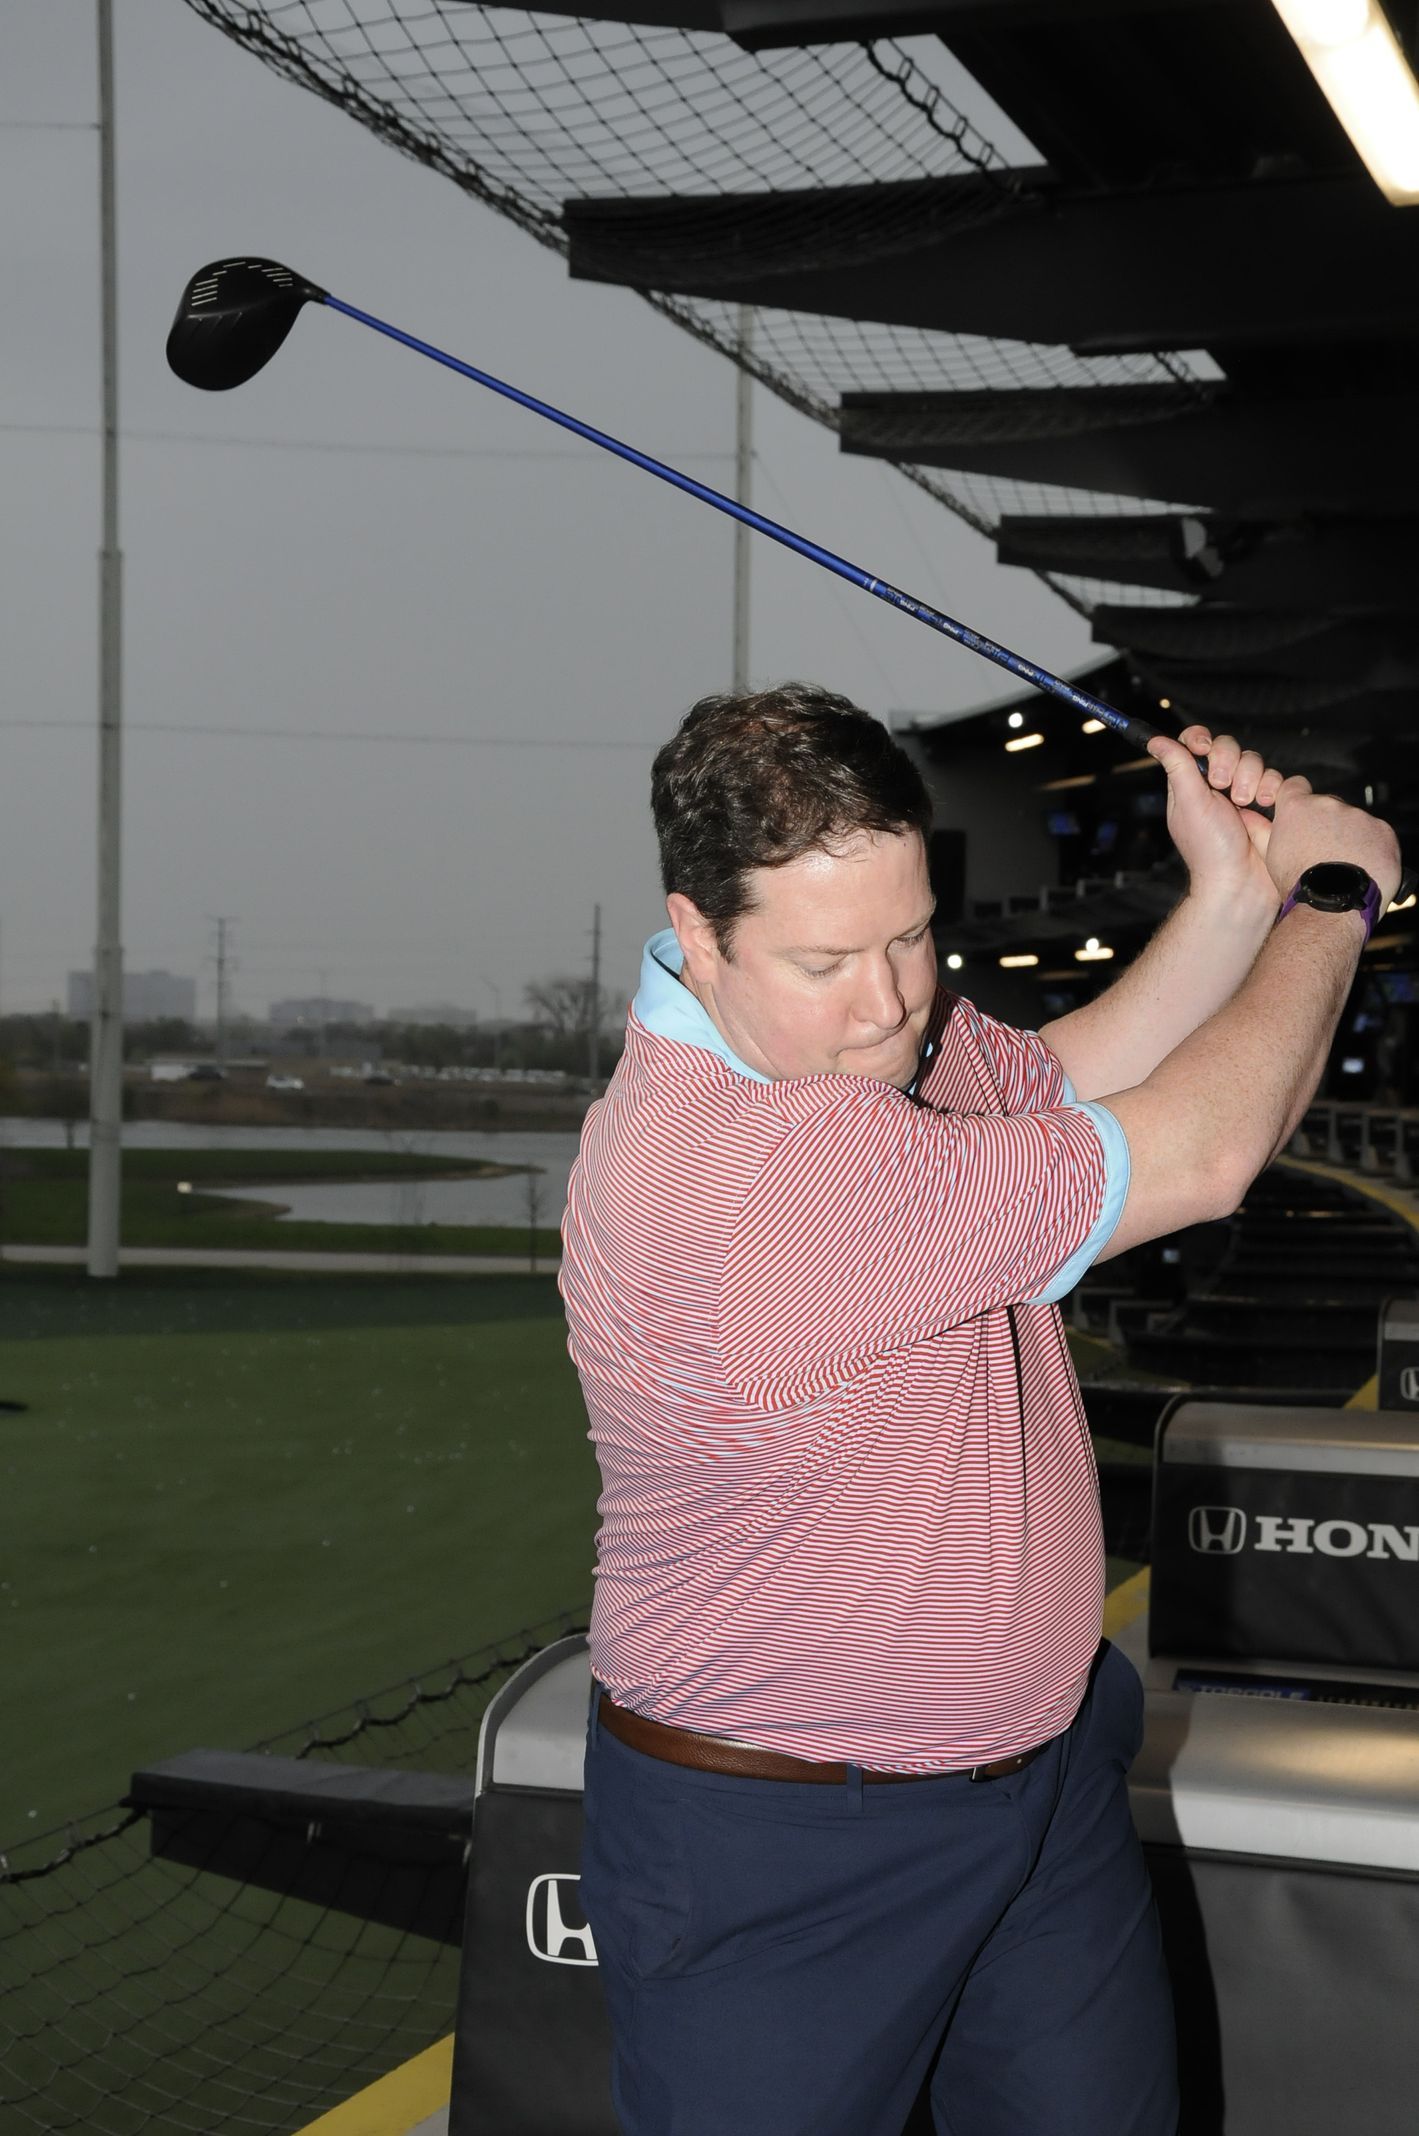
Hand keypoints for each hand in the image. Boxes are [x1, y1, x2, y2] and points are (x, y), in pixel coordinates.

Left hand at [1145, 725, 1298, 907]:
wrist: (1242, 881)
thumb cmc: (1209, 849)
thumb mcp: (1189, 803)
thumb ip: (1177, 766)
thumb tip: (1155, 740)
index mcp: (1191, 784)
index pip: (1194, 743)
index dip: (1200, 738)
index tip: (1203, 747)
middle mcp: (1217, 786)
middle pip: (1228, 746)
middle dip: (1228, 762)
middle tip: (1223, 787)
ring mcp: (1245, 792)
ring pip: (1254, 760)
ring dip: (1250, 778)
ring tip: (1245, 803)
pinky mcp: (1269, 802)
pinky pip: (1277, 777)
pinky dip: (1273, 787)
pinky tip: (1266, 804)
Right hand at [1261, 782, 1401, 907]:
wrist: (1331, 907)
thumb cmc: (1297, 885)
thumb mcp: (1270, 856)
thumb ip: (1260, 830)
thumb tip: (1245, 816)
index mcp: (1298, 808)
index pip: (1295, 786)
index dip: (1297, 799)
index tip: (1301, 815)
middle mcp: (1328, 805)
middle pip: (1328, 806)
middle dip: (1327, 823)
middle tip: (1322, 851)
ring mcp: (1358, 816)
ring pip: (1354, 821)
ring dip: (1350, 836)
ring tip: (1343, 864)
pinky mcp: (1383, 830)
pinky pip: (1378, 834)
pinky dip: (1373, 847)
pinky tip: (1362, 867)